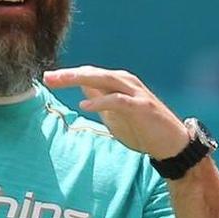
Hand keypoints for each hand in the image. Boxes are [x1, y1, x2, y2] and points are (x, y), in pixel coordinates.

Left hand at [43, 66, 189, 160]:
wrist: (170, 144)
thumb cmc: (142, 129)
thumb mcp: (114, 114)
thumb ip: (100, 98)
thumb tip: (81, 87)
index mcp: (118, 83)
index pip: (89, 74)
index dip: (68, 75)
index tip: (47, 78)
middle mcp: (126, 83)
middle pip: (93, 73)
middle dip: (70, 74)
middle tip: (49, 76)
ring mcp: (135, 93)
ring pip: (105, 80)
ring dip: (82, 79)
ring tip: (61, 81)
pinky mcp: (142, 106)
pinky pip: (118, 101)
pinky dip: (101, 101)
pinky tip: (85, 104)